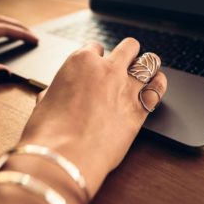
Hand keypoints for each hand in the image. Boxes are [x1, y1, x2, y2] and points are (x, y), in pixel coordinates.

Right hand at [18, 38, 166, 198]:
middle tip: (125, 62)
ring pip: (149, 62)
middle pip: (128, 47)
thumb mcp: (45, 103)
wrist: (65, 156)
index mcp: (80, 62)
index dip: (96, 56)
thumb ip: (56, 92)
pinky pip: (158, 88)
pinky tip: (157, 83)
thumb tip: (54, 95)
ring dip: (147, 65)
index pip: (95, 48)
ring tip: (147, 69)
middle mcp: (107, 69)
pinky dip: (159, 84)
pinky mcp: (140, 109)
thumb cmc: (49, 132)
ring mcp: (126, 88)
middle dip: (127, 53)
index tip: (97, 64)